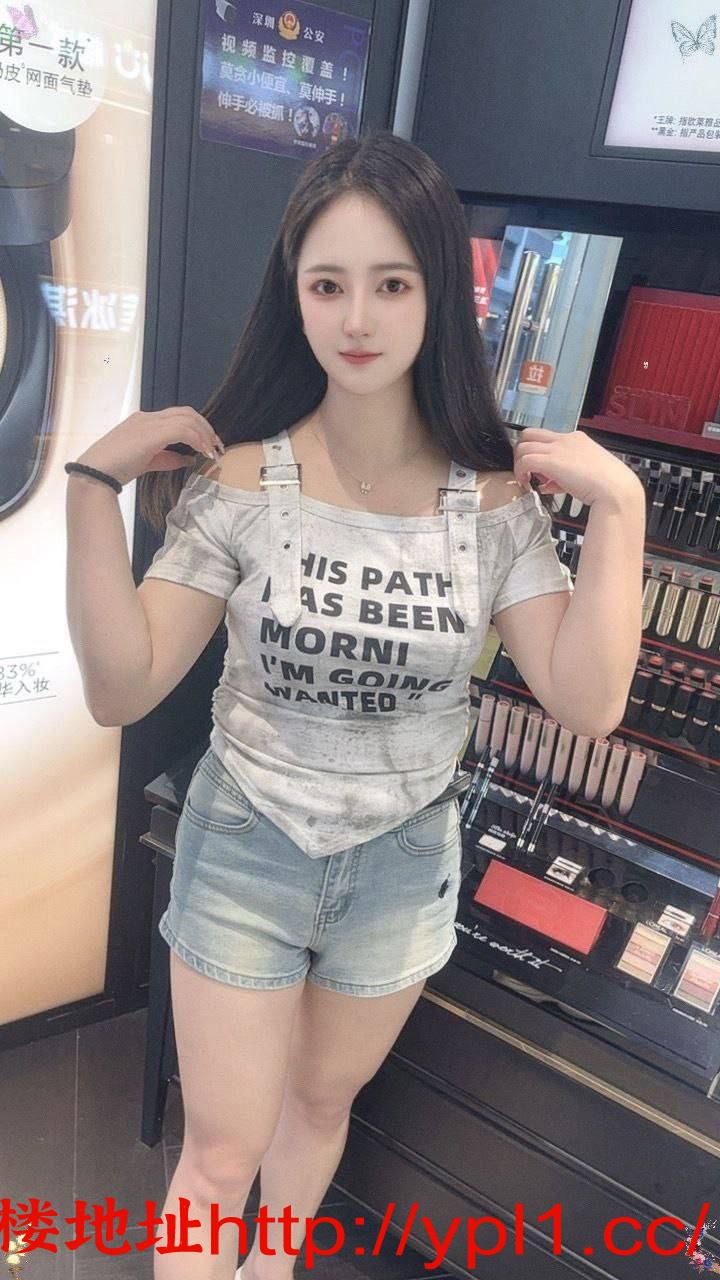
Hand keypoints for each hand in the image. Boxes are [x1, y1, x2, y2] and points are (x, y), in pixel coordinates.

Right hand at [74, 406, 224, 487]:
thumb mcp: (148, 462)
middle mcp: (148, 417)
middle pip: (187, 413)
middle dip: (206, 428)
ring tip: (213, 452)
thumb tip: (190, 459)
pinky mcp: (151, 433)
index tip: (209, 445)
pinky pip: (182, 430)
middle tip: (217, 447)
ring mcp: (149, 422)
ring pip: (187, 419)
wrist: (96, 472)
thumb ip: (170, 458)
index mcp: (145, 421)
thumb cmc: (116, 469)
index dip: (198, 427)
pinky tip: (203, 453)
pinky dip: (197, 440)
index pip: (178, 415)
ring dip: (204, 435)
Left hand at [513, 427, 643, 509]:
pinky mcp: (551, 460)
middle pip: (530, 434)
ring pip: (523, 446)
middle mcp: (565, 439)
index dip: (539, 453)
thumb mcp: (586, 475)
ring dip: (519, 463)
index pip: (548, 438)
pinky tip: (527, 485)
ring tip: (524, 480)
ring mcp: (557, 448)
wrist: (615, 489)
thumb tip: (548, 485)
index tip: (541, 472)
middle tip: (524, 469)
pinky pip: (525, 460)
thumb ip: (564, 477)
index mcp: (577, 439)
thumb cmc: (608, 485)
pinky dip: (520, 472)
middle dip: (522, 451)